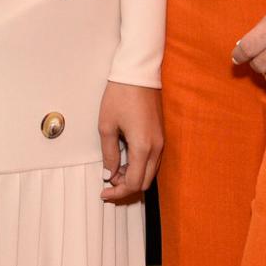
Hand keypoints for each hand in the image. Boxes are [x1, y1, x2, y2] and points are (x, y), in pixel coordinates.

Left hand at [97, 81, 162, 203]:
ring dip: (133, 177)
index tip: (104, 192)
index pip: (134, 183)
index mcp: (143, 147)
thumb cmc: (121, 95)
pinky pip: (153, 160)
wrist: (138, 73)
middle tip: (108, 184)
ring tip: (114, 170)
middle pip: (145, 182)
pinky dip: (140, 166)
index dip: (118, 192)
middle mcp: (157, 147)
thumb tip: (109, 173)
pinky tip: (125, 160)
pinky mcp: (160, 135)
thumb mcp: (107, 126)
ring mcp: (161, 141)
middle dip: (126, 188)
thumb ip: (109, 153)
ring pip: (150, 172)